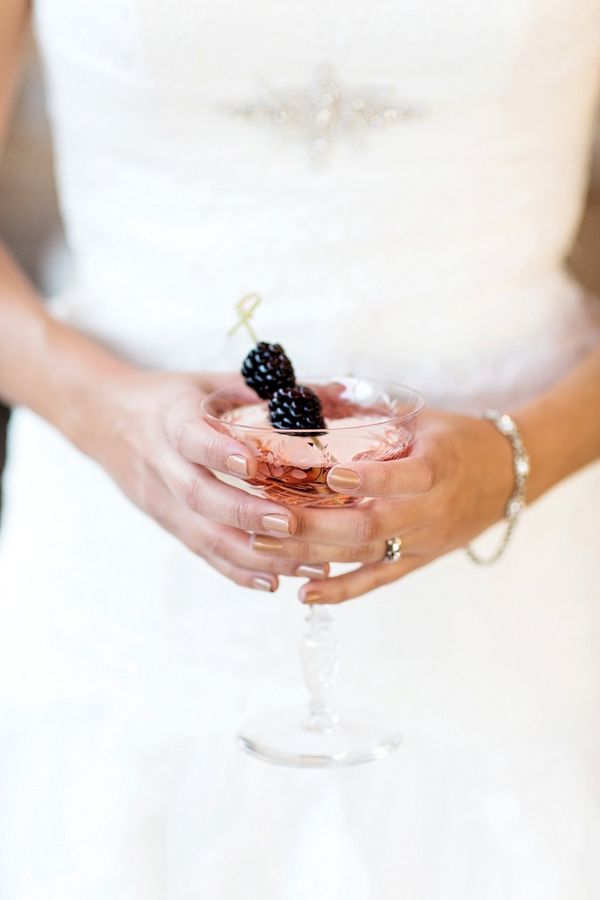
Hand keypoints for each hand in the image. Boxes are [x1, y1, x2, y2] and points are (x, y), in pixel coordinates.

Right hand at [86, 368, 327, 591]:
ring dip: (255, 553)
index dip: (221, 454)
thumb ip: (267, 390)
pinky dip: (238, 571)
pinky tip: (275, 582)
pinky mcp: (168, 524)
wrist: (104, 419)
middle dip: (247, 514)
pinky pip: (203, 553)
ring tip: (305, 563)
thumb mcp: (209, 382)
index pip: (192, 439)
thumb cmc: (171, 398)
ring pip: (204, 535)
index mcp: (171, 419)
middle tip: (292, 522)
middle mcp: (163, 464)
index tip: (256, 464)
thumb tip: (342, 391)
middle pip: (200, 497)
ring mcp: (163, 501)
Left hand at [250, 409, 513, 602]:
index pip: (406, 478)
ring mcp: (424, 541)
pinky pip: (377, 581)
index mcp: (440, 466)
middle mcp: (433, 510)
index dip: (370, 480)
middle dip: (318, 526)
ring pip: (367, 555)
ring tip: (266, 546)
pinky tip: (305, 594)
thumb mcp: (422, 418)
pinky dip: (341, 590)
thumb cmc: (454, 439)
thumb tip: (306, 398)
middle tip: (271, 519)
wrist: (505, 476)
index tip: (330, 476)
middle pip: (373, 526)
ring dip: (314, 554)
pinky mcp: (417, 561)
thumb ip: (372, 417)